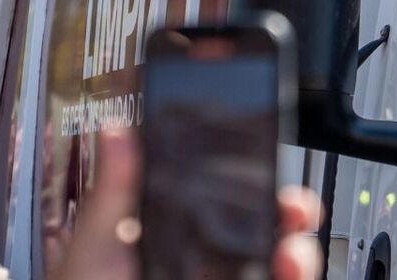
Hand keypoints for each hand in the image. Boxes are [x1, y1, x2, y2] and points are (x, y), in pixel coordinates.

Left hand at [50, 130, 323, 279]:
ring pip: (282, 264)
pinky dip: (294, 277)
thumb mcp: (97, 245)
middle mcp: (205, 264)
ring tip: (290, 254)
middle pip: (266, 230)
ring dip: (299, 252)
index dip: (256, 180)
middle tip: (293, 207)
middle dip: (290, 211)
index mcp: (174, 238)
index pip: (225, 200)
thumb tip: (117, 131)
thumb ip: (114, 190)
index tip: (269, 162)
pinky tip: (288, 271)